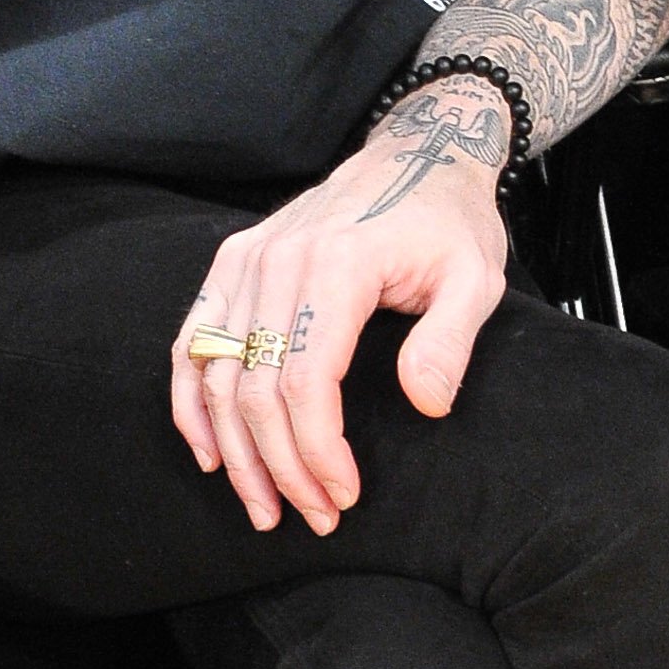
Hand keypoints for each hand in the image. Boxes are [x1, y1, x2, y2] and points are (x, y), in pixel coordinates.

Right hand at [170, 78, 510, 533]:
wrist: (420, 151)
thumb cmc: (450, 221)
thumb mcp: (477, 276)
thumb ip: (452, 339)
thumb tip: (427, 404)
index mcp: (338, 263)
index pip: (305, 381)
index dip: (316, 452)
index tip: (343, 496)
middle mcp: (279, 258)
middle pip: (254, 387)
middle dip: (279, 467)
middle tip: (312, 516)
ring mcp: (248, 257)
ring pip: (215, 374)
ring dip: (234, 451)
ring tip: (264, 506)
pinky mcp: (234, 260)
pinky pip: (193, 339)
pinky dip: (191, 402)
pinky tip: (209, 452)